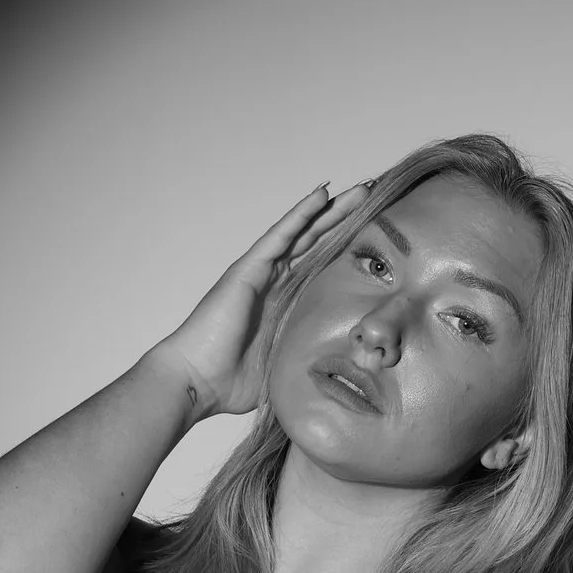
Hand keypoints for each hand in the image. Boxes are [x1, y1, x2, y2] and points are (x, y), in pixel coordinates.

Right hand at [149, 179, 371, 417]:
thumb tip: (343, 377)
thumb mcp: (285, 368)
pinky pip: (280, 236)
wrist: (196, 381)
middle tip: (372, 200)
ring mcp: (261, 273)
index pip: (321, 269)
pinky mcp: (248, 269)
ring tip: (358, 189)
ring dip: (330, 210)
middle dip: (343, 222)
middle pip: (315, 244)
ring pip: (302, 232)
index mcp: (284, 304)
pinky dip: (300, 214)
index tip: (375, 239)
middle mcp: (273, 283)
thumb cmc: (230, 382)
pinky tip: (321, 195)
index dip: (345, 251)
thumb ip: (308, 362)